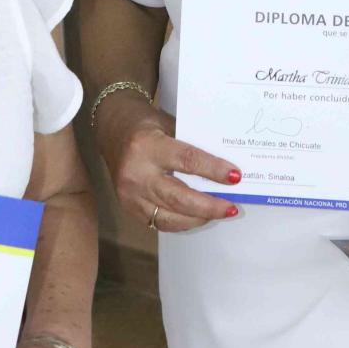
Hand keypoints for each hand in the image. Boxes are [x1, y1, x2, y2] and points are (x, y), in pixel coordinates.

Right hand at [93, 91, 239, 232]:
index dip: (213, 170)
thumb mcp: (169, 124)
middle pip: (179, 197)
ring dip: (198, 218)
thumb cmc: (146, 124)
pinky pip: (160, 222)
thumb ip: (192, 145)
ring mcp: (130, 195)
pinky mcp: (128, 207)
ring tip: (220, 213)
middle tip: (232, 208)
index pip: (187, 161)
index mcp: (147, 146)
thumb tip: (224, 168)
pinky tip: (198, 217)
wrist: (113, 130)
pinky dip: (182, 222)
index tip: (235, 176)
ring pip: (170, 216)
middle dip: (209, 206)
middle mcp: (136, 173)